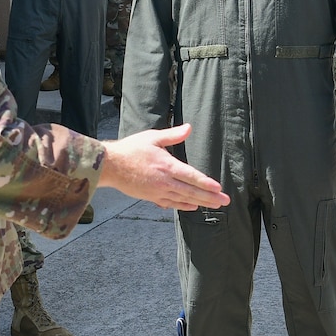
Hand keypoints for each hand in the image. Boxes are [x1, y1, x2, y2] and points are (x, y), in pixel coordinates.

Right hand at [98, 125, 228, 211]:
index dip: (206, 184)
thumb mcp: (152, 137)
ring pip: (183, 199)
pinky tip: (192, 207)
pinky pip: (171, 203)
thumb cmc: (130, 149)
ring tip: (214, 205)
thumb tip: (189, 128)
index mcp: (167, 166)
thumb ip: (173, 135)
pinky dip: (183, 206)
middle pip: (191, 191)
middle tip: (225, 201)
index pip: (192, 176)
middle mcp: (165, 181)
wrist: (110, 166)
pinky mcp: (151, 197)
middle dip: (210, 197)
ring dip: (200, 203)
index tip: (219, 188)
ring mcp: (158, 191)